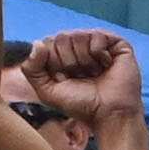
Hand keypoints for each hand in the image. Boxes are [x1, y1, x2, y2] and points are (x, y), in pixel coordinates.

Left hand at [21, 30, 145, 128]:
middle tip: (82, 76)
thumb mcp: (47, 91)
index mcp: (62, 55)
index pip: (47, 43)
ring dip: (85, 60)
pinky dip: (99, 53)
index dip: (54, 62)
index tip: (65, 79)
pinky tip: (106, 65)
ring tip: (95, 72)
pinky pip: (97, 35)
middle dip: (69, 62)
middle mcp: (79, 47)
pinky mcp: (116, 44)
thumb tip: (38, 43)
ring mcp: (98, 44)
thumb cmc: (81, 105)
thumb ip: (32, 69)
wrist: (109, 114)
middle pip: (62, 37)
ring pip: (79, 35)